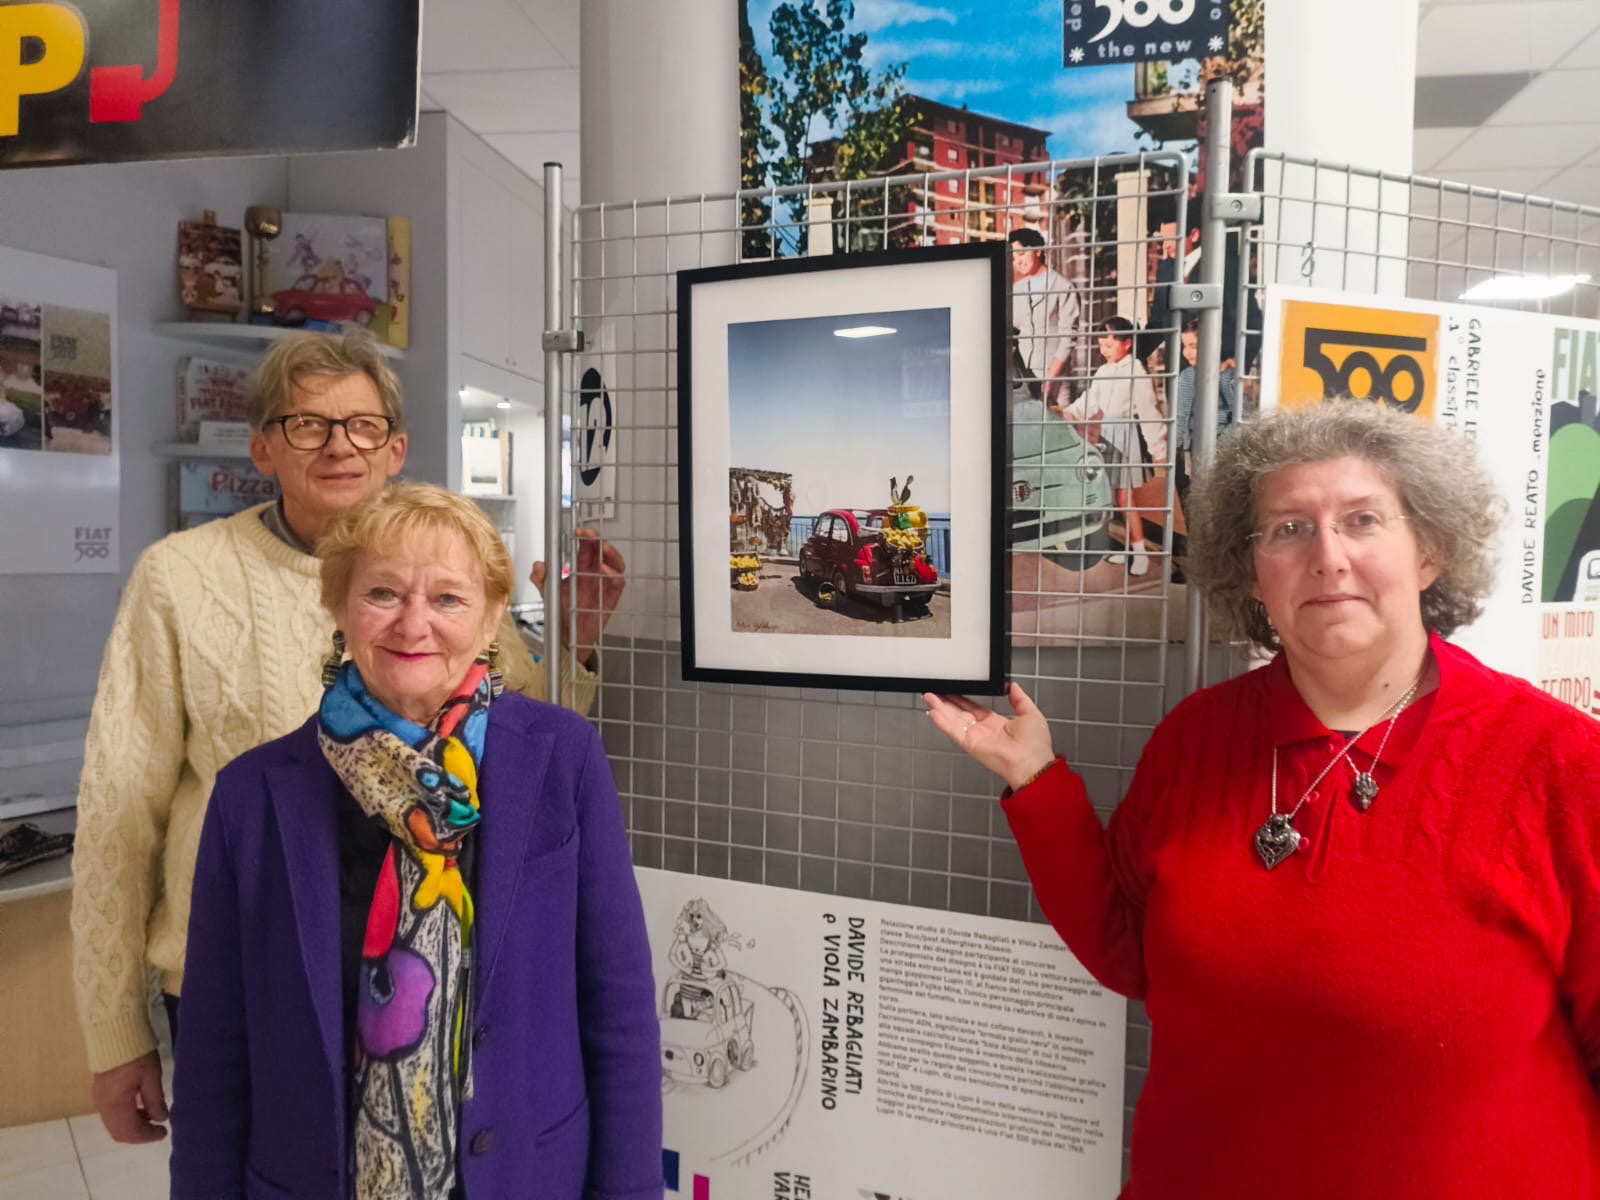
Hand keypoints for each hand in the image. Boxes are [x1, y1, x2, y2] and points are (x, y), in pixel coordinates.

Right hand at [91, 1050, 167, 1143]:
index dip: (147, 1136)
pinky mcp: (99, 1092)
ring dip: (132, 1126)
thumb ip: (155, 1100)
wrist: (114, 1034)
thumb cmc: (136, 1054)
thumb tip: (162, 1119)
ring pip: (114, 1125)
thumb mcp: (151, 1077)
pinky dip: (125, 1117)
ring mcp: (99, 1100)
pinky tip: (139, 1106)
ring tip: (151, 1115)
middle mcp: (104, 1107)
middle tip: (157, 1128)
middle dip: (139, 1134)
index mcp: (116, 1105)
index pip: (131, 1132)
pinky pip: (110, 1114)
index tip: (164, 1132)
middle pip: (119, 1132)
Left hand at [530, 529, 625, 664]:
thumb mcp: (547, 593)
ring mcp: (604, 583)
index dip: (585, 535)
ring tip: (603, 547)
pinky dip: (613, 573)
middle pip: (602, 550)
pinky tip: (604, 570)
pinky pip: (618, 581)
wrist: (569, 636)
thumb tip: (538, 565)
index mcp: (580, 567)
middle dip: (598, 539)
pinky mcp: (611, 596)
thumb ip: (541, 578)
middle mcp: (594, 572)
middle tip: (590, 534)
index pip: (586, 546)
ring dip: (611, 553)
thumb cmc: (562, 612)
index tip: (578, 531)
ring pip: (615, 562)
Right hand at [922, 683, 1056, 791]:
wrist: (1033, 762)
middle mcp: (983, 731)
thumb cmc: (1036, 745)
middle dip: (946, 702)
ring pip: (952, 720)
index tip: (952, 690)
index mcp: (996, 724)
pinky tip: (933, 712)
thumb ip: (1020, 699)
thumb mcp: (1030, 714)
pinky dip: (942, 722)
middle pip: (959, 713)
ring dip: (939, 708)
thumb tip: (1014, 686)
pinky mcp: (970, 744)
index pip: (974, 708)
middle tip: (934, 692)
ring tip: (928, 697)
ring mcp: (975, 737)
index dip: (962, 699)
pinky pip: (953, 731)